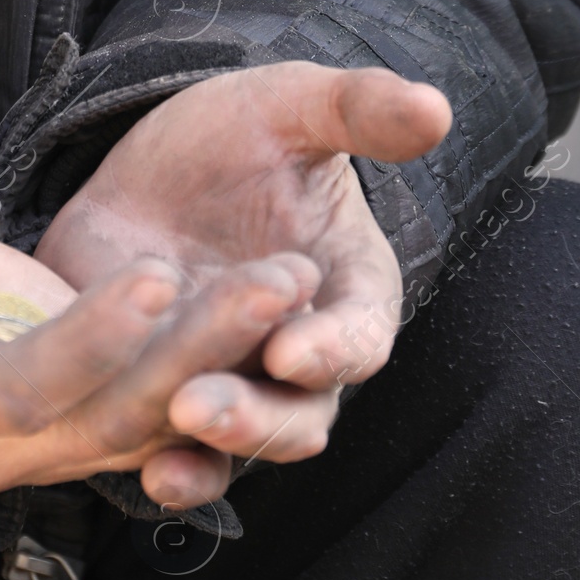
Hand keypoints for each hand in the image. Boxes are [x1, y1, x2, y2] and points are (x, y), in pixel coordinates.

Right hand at [0, 154, 325, 503]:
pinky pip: (164, 403)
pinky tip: (281, 302)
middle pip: (108, 417)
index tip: (159, 275)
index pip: (17, 393)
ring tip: (290, 282)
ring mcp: (42, 437)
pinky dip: (221, 360)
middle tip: (273, 280)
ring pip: (152, 416)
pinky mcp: (84, 410)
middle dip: (196, 354)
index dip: (89, 344)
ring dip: (225, 355)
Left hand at [34, 62, 449, 477]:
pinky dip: (171, 470)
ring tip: (171, 432)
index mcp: (348, 290)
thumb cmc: (238, 136)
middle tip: (201, 407)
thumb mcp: (289, 105)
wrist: (152, 165)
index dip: (332, 350)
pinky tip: (145, 474)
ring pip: (240, 446)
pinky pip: (176, 453)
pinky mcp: (168, 398)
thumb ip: (358, 109)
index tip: (292, 350)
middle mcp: (299, 355)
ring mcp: (234, 383)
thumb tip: (434, 107)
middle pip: (299, 415)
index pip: (360, 336)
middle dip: (257, 418)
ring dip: (212, 450)